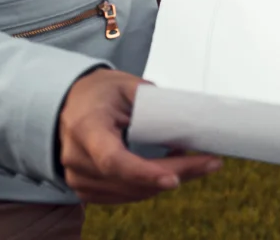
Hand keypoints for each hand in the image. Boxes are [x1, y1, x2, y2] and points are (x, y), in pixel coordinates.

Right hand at [57, 70, 220, 203]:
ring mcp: (79, 178)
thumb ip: (152, 101)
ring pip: (132, 192)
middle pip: (130, 179)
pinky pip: (125, 195)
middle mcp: (77, 159)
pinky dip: (151, 185)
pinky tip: (174, 170)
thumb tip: (186, 116)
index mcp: (86, 128)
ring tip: (199, 163)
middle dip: (175, 173)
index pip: (113, 160)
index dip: (144, 172)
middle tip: (210, 163)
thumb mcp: (125, 84)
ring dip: (168, 180)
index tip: (174, 178)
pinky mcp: (87, 189)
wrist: (69, 104)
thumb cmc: (98, 92)